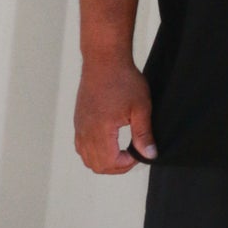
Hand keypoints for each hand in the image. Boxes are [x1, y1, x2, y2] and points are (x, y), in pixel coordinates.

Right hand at [75, 57, 155, 173]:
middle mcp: (85, 131)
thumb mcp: (140, 108)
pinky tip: (108, 143)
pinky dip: (93, 152)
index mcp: (100, 130)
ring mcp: (79, 126)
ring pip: (86, 158)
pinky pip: (80, 146)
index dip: (127, 164)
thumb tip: (149, 155)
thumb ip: (143, 134)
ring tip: (122, 152)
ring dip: (104, 161)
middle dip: (116, 167)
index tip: (138, 154)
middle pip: (96, 165)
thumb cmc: (123, 79)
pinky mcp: (78, 120)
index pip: (109, 163)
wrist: (104, 60)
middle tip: (133, 156)